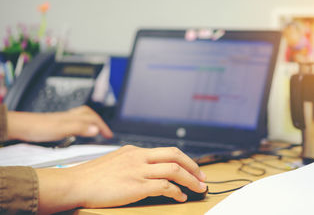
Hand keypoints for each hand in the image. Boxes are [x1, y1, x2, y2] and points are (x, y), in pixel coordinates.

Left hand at [7, 105, 112, 141]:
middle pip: (89, 115)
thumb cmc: (39, 127)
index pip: (94, 119)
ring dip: (91, 122)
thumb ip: (80, 128)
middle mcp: (70, 116)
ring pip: (82, 117)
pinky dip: (81, 126)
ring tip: (95, 130)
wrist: (22, 126)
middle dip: (99, 122)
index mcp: (74, 117)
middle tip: (105, 131)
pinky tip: (76, 132)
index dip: (103, 127)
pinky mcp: (57, 124)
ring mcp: (63, 119)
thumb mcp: (62, 129)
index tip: (109, 135)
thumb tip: (96, 130)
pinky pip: (74, 122)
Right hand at [36, 145, 206, 213]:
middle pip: (175, 155)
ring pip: (174, 169)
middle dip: (193, 166)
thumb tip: (147, 169)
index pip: (166, 151)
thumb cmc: (91, 176)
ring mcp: (139, 170)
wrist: (75, 183)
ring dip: (190, 179)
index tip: (193, 168)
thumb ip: (132, 162)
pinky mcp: (137, 185)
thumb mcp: (115, 161)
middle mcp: (139, 157)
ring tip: (198, 188)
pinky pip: (164, 186)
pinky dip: (176, 192)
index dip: (184, 159)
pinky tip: (180, 197)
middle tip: (202, 176)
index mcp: (135, 151)